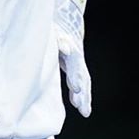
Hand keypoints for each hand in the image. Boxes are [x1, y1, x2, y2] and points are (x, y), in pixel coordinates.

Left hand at [55, 0, 91, 116]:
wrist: (65, 26)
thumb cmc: (54, 30)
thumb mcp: (54, 32)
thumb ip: (59, 40)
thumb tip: (65, 48)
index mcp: (70, 48)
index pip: (74, 64)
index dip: (75, 77)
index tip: (76, 88)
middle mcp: (77, 58)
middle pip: (81, 76)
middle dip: (81, 91)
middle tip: (79, 105)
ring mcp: (79, 65)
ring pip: (84, 83)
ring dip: (84, 98)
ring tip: (84, 112)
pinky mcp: (77, 72)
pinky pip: (82, 86)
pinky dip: (83, 98)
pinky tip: (83, 111)